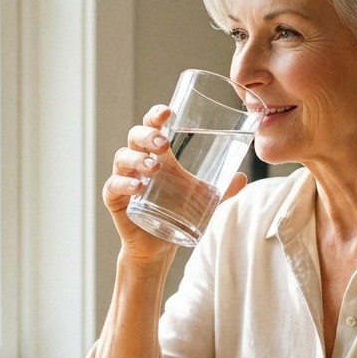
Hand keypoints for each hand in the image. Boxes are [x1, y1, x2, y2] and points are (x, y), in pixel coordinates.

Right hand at [102, 105, 247, 261]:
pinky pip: (113, 187)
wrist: (159, 245)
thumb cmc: (177, 212)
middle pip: (135, 136)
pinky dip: (124, 184)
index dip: (156, 116)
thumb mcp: (202, 200)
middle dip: (148, 136)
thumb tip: (243, 177)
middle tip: (164, 145)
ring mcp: (124, 178)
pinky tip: (137, 187)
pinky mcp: (115, 200)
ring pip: (123, 158)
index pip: (152, 126)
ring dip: (137, 159)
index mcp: (157, 154)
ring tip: (154, 168)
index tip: (168, 112)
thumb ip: (222, 190)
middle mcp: (138, 161)